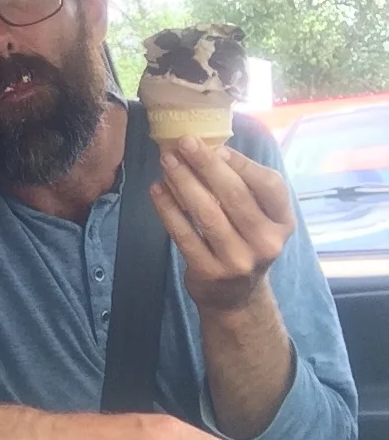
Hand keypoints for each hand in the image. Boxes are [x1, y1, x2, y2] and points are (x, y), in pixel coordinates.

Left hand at [151, 138, 295, 312]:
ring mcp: (238, 260)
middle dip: (206, 164)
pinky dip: (168, 209)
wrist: (235, 298)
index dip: (242, 163)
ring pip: (207, 213)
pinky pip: (184, 234)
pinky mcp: (209, 272)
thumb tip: (211, 147)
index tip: (216, 146)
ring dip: (183, 182)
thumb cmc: (245, 242)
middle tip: (183, 141)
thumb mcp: (259, 219)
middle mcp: (266, 243)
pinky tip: (157, 189)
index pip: (269, 185)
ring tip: (167, 160)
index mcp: (283, 223)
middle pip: (235, 196)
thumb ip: (245, 188)